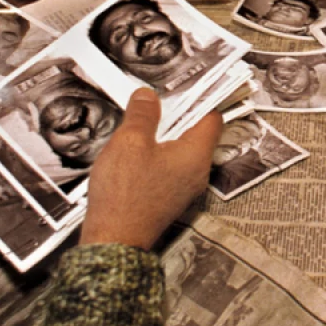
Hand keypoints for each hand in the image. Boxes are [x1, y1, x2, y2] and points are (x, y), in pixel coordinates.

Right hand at [79, 89, 222, 249]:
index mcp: (196, 155)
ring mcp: (183, 187)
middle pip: (195, 133)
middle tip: (155, 100)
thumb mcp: (130, 142)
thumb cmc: (125, 195)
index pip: (211, 118)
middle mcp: (197, 172)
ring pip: (179, 149)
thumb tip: (148, 97)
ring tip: (140, 122)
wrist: (113, 240)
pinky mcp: (167, 197)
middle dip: (175, 114)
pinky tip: (133, 150)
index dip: (198, 98)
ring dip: (162, 134)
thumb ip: (142, 115)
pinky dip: (155, 153)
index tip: (184, 85)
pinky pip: (168, 165)